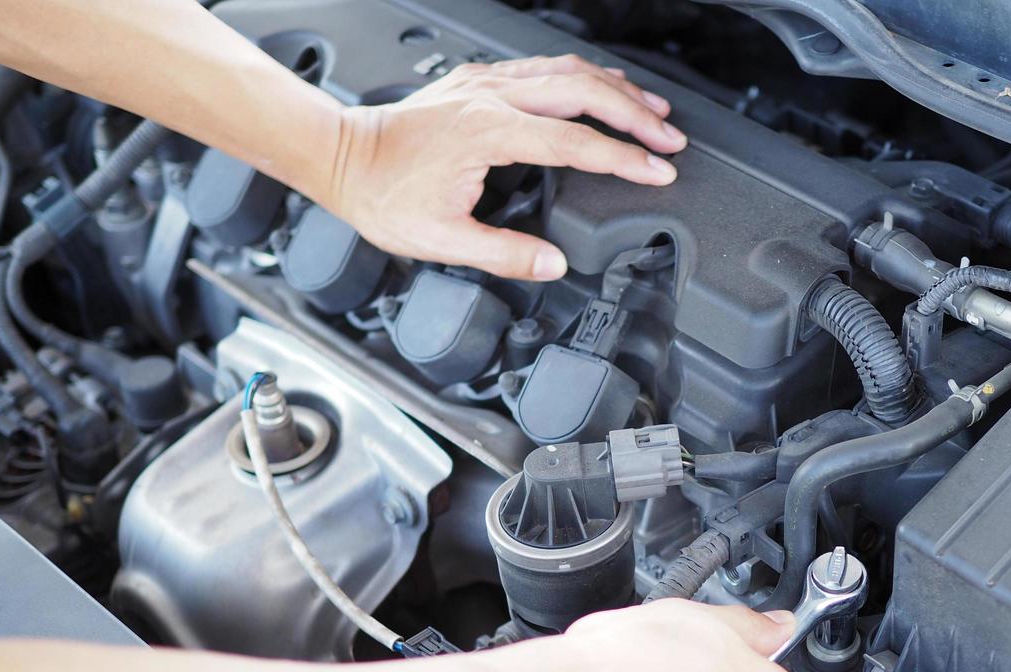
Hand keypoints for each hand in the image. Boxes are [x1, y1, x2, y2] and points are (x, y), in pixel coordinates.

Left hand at [319, 55, 685, 279]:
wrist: (340, 157)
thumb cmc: (381, 194)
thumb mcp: (440, 239)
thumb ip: (504, 254)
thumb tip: (552, 264)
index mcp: (488, 133)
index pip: (575, 142)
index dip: (624, 158)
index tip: (658, 171)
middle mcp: (491, 97)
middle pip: (583, 91)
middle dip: (635, 114)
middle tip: (670, 138)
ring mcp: (486, 84)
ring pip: (567, 71)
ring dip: (616, 89)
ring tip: (653, 110)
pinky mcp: (479, 82)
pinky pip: (544, 68)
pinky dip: (583, 78)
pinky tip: (600, 87)